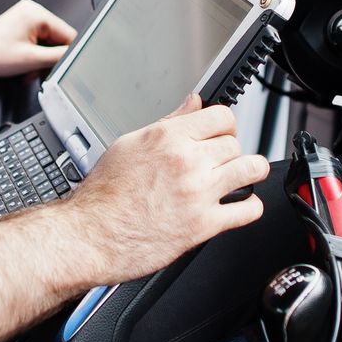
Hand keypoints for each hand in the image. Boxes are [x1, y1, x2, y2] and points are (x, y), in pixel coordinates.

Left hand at [0, 0, 76, 78]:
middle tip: (39, 72)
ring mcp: (25, 19)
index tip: (62, 67)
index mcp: (37, 14)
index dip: (66, 54)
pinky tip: (24, 66)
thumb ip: (58, 57)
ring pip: (47, 44)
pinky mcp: (20, 27)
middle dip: (49, 59)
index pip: (68, 34)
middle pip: (57, 40)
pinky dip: (34, 57)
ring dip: (41, 61)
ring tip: (28, 71)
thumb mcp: (31, 59)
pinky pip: (37, 43)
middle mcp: (32, 12)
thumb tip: (74, 56)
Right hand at [59, 94, 268, 286]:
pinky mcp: (204, 225)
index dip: (224, 125)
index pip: (221, 116)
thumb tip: (192, 105)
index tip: (221, 134)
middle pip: (235, 143)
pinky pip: (248, 210)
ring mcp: (198, 193)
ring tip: (242, 178)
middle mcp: (186, 161)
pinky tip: (240, 206)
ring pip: (251, 169)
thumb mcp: (129, 145)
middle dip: (231, 152)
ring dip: (250, 173)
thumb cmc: (102, 196)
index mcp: (167, 138)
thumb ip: (167, 123)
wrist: (90, 237)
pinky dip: (250, 207)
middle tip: (222, 162)